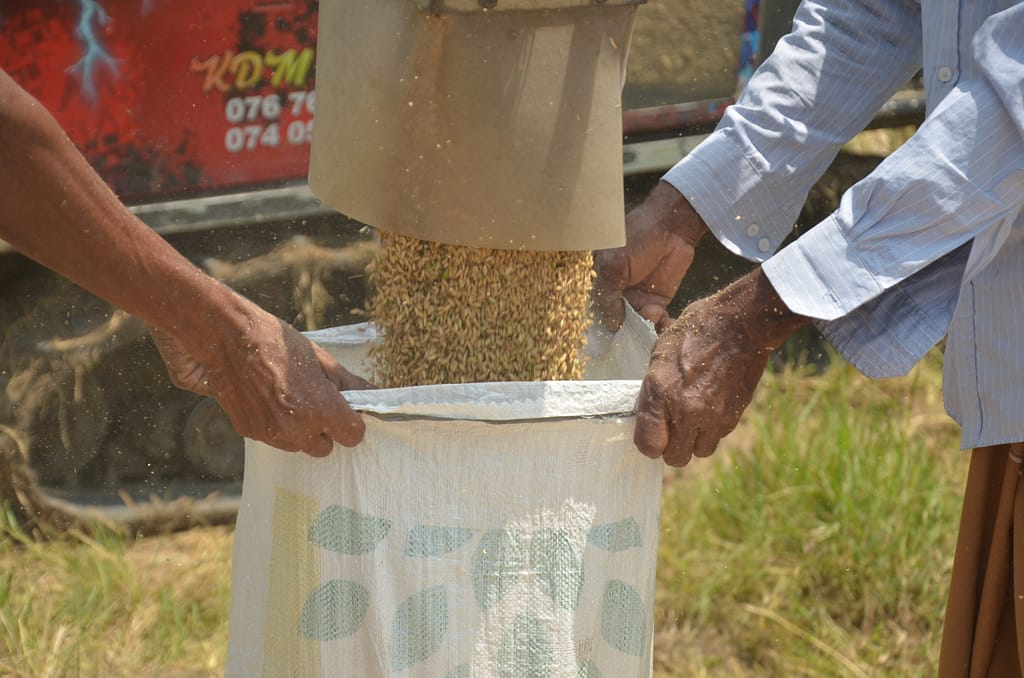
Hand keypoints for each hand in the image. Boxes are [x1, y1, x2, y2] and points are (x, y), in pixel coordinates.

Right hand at [151, 311, 370, 456]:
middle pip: (325, 447)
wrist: (227, 339)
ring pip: (298, 445)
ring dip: (299, 429)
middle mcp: (297, 428)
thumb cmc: (276, 343)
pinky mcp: (250, 432)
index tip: (345, 410)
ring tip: (288, 396)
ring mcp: (271, 434)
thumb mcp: (320, 358)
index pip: (353, 436)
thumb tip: (372, 393)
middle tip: (314, 401)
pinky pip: (274, 438)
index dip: (351, 422)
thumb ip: (348, 383)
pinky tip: (268, 398)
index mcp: (321, 408)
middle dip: (324, 429)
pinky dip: (275, 424)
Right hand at [593, 181, 706, 332]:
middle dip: (622, 334)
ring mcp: (633, 302)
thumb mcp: (613, 263)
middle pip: (611, 325)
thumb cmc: (635, 238)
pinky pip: (656, 323)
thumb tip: (610, 326)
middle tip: (631, 334)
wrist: (671, 227)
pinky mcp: (655, 304)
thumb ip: (607, 294)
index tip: (601, 339)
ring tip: (653, 315)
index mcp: (595, 285)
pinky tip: (667, 324)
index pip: (589, 311)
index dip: (594, 327)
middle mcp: (612, 297)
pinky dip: (662, 328)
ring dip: (644, 329)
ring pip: (634, 328)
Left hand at [634, 268, 806, 465]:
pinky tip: (713, 405)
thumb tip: (650, 410)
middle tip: (673, 430)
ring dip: (696, 440)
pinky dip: (714, 428)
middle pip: (676, 458)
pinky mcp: (734, 415)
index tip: (652, 435)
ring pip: (700, 451)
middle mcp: (685, 410)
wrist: (740, 325)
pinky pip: (719, 435)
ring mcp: (712, 416)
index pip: (648, 445)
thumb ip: (654, 388)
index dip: (649, 444)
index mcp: (660, 392)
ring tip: (694, 419)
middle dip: (673, 447)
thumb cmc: (697, 331)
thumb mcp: (661, 352)